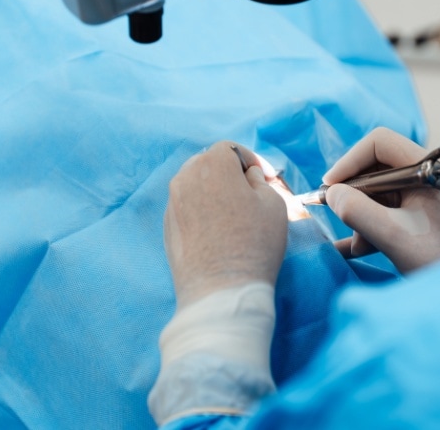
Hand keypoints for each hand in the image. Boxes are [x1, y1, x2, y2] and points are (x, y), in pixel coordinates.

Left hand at [164, 142, 287, 308]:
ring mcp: (172, 203)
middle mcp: (185, 178)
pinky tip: (218, 229)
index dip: (252, 159)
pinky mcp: (167, 227)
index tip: (266, 177)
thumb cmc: (254, 243)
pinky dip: (202, 208)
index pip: (230, 149)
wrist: (221, 289)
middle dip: (230, 172)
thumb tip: (247, 176)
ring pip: (195, 184)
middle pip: (208, 163)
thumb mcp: (272, 203)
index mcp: (212, 165)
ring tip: (234, 210)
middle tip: (250, 191)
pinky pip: (187, 206)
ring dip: (214, 189)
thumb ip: (259, 180)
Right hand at [324, 128, 439, 272]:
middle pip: (377, 168)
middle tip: (334, 213)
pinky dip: (372, 226)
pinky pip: (391, 211)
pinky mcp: (427, 218)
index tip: (330, 187)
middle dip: (354, 193)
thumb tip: (332, 194)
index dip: (349, 161)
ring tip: (356, 243)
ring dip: (362, 214)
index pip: (379, 144)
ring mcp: (428, 197)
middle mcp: (429, 176)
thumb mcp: (393, 235)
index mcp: (427, 168)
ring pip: (381, 193)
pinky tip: (354, 248)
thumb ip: (357, 211)